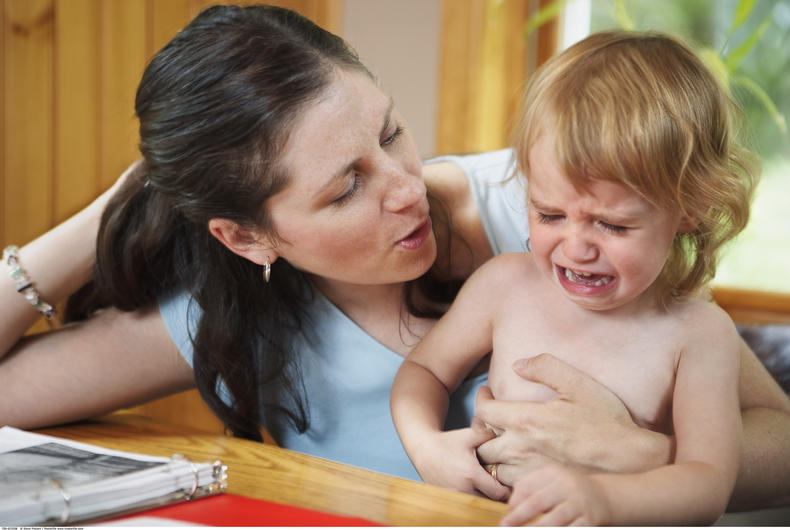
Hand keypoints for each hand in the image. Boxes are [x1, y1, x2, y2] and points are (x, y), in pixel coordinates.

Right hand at [413, 426, 509, 500]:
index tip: (510, 484)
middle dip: (498, 497)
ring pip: (479, 507)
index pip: (498, 494)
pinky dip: (474, 501)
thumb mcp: (469, 435)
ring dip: (486, 500)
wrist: (423, 450)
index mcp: (471, 475)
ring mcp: (454, 498)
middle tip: (504, 488)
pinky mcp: (449, 501)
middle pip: (490, 503)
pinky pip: (467, 507)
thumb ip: (489, 435)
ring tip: (491, 490)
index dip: (507, 491)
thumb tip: (508, 438)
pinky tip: (477, 491)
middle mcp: (463, 490)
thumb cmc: (447, 442)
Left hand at [474, 354, 672, 485]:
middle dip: (482, 429)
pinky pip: (508, 484)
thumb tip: (517, 365)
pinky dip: (507, 473)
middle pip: (481, 443)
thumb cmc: (606, 419)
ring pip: (492, 467)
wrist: (630, 459)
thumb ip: (545, 367)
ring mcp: (529, 471)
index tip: (487, 393)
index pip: (484, 411)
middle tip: (492, 419)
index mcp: (527, 420)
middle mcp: (522, 448)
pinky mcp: (539, 487)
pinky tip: (518, 462)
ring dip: (493, 454)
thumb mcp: (578, 384)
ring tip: (502, 442)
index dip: (481, 399)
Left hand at [500, 463, 609, 525]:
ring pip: (554, 519)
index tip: (505, 516)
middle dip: (519, 516)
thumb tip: (510, 509)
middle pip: (538, 501)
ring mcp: (578, 503)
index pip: (526, 486)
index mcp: (553, 473)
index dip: (513, 502)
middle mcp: (566, 485)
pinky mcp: (588, 520)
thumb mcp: (550, 482)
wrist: (602, 496)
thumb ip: (529, 489)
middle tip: (504, 526)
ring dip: (536, 529)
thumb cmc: (566, 490)